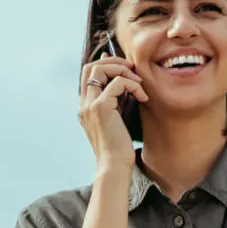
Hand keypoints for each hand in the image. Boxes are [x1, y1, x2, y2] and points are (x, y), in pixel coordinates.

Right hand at [78, 55, 147, 169]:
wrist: (114, 165)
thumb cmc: (119, 147)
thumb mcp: (116, 120)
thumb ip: (116, 101)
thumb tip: (122, 81)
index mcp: (85, 106)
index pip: (88, 73)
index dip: (106, 64)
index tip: (126, 68)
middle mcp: (84, 104)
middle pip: (91, 66)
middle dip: (114, 62)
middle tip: (133, 70)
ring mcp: (90, 105)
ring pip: (100, 69)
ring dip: (123, 70)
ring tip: (139, 82)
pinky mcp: (101, 108)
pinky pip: (118, 83)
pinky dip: (133, 85)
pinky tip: (143, 97)